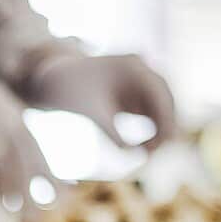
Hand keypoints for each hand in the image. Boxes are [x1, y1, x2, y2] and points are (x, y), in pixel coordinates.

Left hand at [25, 53, 176, 149]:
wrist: (54, 80)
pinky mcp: (134, 94)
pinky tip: (146, 148)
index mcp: (132, 66)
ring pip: (162, 109)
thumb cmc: (69, 95)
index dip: (166, 119)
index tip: (164, 145)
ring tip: (148, 154)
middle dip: (166, 126)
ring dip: (161, 130)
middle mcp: (141, 70)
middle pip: (166, 100)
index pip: (160, 93)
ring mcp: (139, 82)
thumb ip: (112, 134)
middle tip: (155, 154)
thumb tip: (132, 155)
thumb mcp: (92, 115)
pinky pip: (153, 114)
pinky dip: (153, 130)